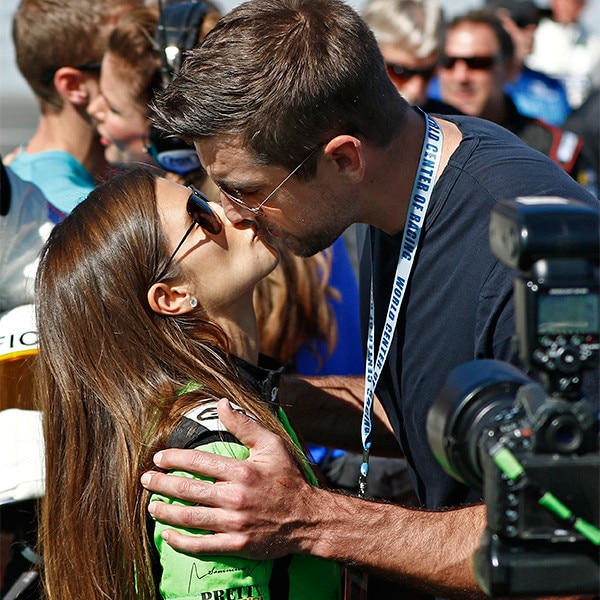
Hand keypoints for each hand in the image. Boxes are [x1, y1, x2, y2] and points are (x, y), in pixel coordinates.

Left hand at [141, 398, 321, 557]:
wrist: (308, 519)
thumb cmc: (288, 479)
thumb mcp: (271, 445)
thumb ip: (244, 425)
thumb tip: (221, 404)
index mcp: (242, 472)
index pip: (198, 462)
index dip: (174, 459)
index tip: (159, 458)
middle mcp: (235, 497)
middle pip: (187, 490)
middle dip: (161, 484)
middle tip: (145, 480)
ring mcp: (234, 523)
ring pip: (189, 517)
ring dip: (165, 512)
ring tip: (151, 505)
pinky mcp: (235, 545)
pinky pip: (200, 545)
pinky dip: (180, 541)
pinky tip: (167, 535)